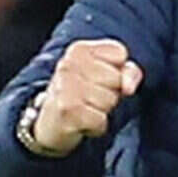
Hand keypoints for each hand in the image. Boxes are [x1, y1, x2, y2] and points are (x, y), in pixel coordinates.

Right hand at [33, 39, 142, 155]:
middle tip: (90, 97)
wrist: (48, 124)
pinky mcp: (66, 111)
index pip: (120, 54)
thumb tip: (128, 87)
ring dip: (103, 110)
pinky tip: (82, 122)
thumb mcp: (107, 75)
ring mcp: (65, 88)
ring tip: (85, 108)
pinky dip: (96, 127)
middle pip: (117, 79)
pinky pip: (101, 121)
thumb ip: (129, 72)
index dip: (118, 70)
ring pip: (111, 101)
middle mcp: (68, 65)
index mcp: (79, 50)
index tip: (99, 77)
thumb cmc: (83, 95)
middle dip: (112, 92)